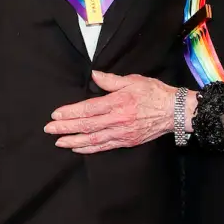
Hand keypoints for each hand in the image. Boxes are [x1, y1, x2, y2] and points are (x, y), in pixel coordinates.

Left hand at [45, 70, 178, 152]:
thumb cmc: (154, 93)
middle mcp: (117, 120)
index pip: (88, 109)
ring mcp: (122, 133)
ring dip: (74, 141)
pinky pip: (104, 146)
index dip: (70, 112)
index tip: (56, 115)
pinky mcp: (127, 141)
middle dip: (66, 128)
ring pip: (93, 139)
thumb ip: (111, 80)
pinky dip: (89, 149)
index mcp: (117, 103)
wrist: (174, 111)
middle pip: (87, 125)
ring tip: (59, 141)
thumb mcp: (133, 80)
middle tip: (49, 129)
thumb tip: (94, 75)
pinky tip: (77, 148)